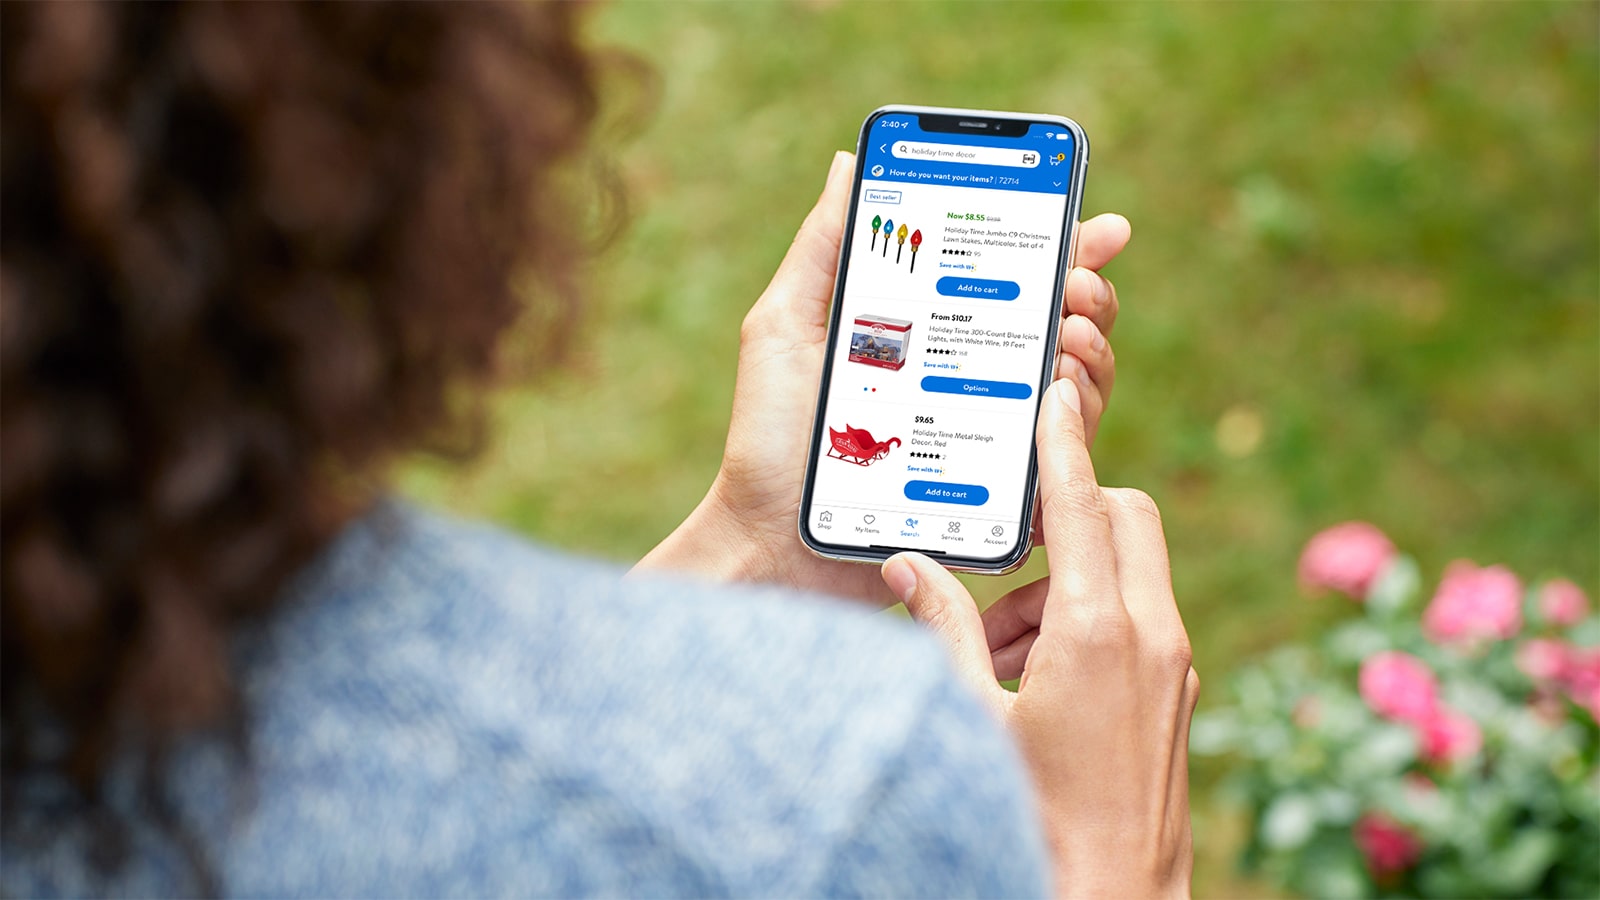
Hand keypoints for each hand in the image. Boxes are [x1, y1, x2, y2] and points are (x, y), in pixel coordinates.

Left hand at [635, 151, 1130, 601]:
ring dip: (1091, 349)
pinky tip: (1060, 390)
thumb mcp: (786, 327)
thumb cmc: (769, 437)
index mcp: (932, 335)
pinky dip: (1077, 420)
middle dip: (1089, 292)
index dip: (1067, 248)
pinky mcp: (998, 497)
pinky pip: (1062, 458)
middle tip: (1076, 284)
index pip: (1013, 282)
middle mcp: (970, 382)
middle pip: (1064, 326)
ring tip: (1067, 335)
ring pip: (1078, 386)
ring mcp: (989, 438)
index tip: (1099, 225)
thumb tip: (851, 163)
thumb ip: (822, 248)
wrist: (769, 538)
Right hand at [881, 380, 1195, 897]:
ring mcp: (1175, 664)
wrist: (1113, 894)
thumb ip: (941, 629)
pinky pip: (1134, 621)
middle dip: (1067, 518)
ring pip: (1125, 574)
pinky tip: (1029, 686)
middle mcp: (1153, 636)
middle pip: (1123, 519)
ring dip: (1060, 589)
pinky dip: (1084, 624)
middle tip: (1004, 569)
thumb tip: (905, 567)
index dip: (1064, 442)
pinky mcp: (1178, 690)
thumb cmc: (1036, 815)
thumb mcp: (975, 717)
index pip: (1082, 503)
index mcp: (1099, 632)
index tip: (1058, 392)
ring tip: (996, 661)